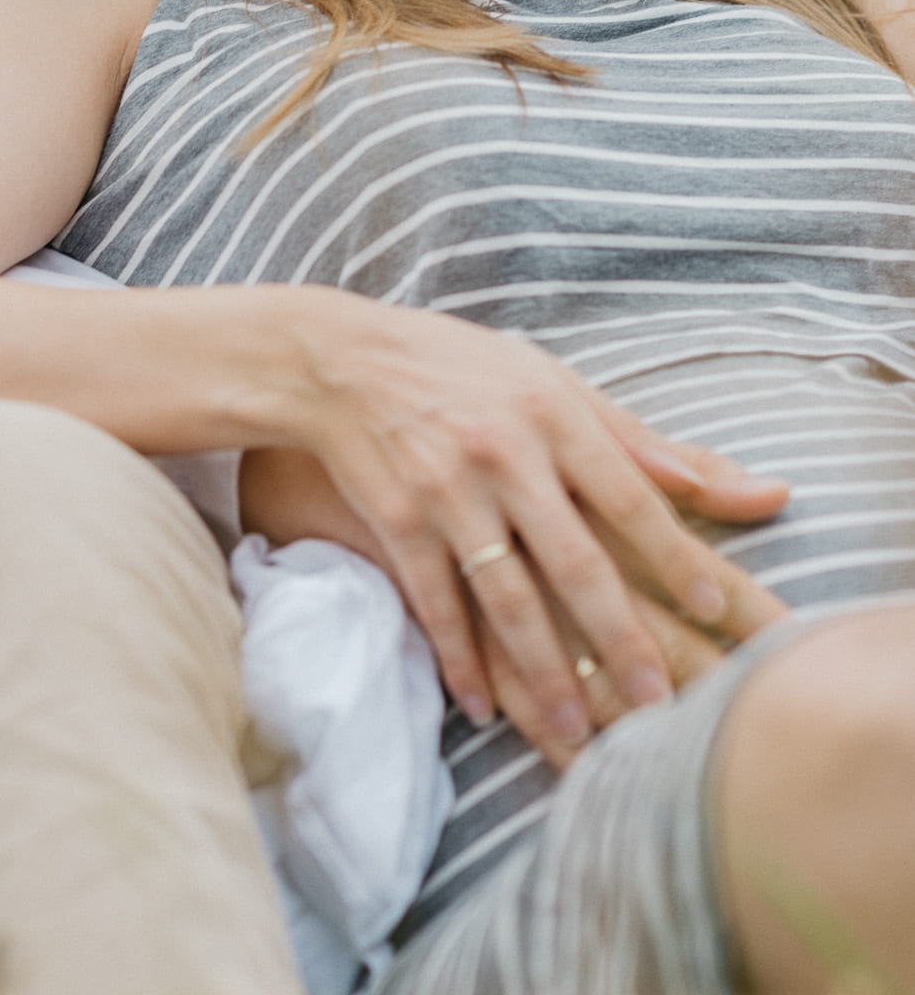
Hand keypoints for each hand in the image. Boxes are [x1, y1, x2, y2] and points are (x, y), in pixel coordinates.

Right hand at [289, 295, 788, 760]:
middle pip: (576, 559)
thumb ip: (643, 443)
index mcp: (552, 412)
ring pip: (507, 596)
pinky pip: (436, 601)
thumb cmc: (464, 370)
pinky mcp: (396, 516)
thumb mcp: (553, 383)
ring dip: (546, 673)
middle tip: (660, 706)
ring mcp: (447, 487)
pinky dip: (460, 659)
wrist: (341, 358)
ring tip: (580, 734)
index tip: (717, 610)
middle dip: (620, 639)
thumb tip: (752, 491)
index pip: (630, 495)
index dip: (674, 555)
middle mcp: (504, 451)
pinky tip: (483, 707)